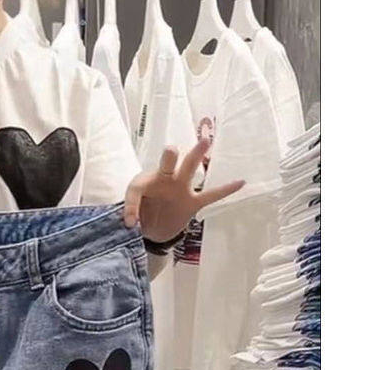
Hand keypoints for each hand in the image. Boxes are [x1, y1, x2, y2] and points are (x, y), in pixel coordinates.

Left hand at [121, 137, 245, 242]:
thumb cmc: (141, 213)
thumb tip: (132, 224)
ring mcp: (180, 188)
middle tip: (171, 150)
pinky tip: (240, 182)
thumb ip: (130, 214)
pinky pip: (211, 195)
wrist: (152, 228)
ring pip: (189, 168)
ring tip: (205, 141)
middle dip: (169, 156)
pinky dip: (225, 190)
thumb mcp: (131, 215)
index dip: (131, 204)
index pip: (138, 186)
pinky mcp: (192, 202)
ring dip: (196, 155)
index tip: (129, 223)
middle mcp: (164, 179)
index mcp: (146, 181)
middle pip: (167, 162)